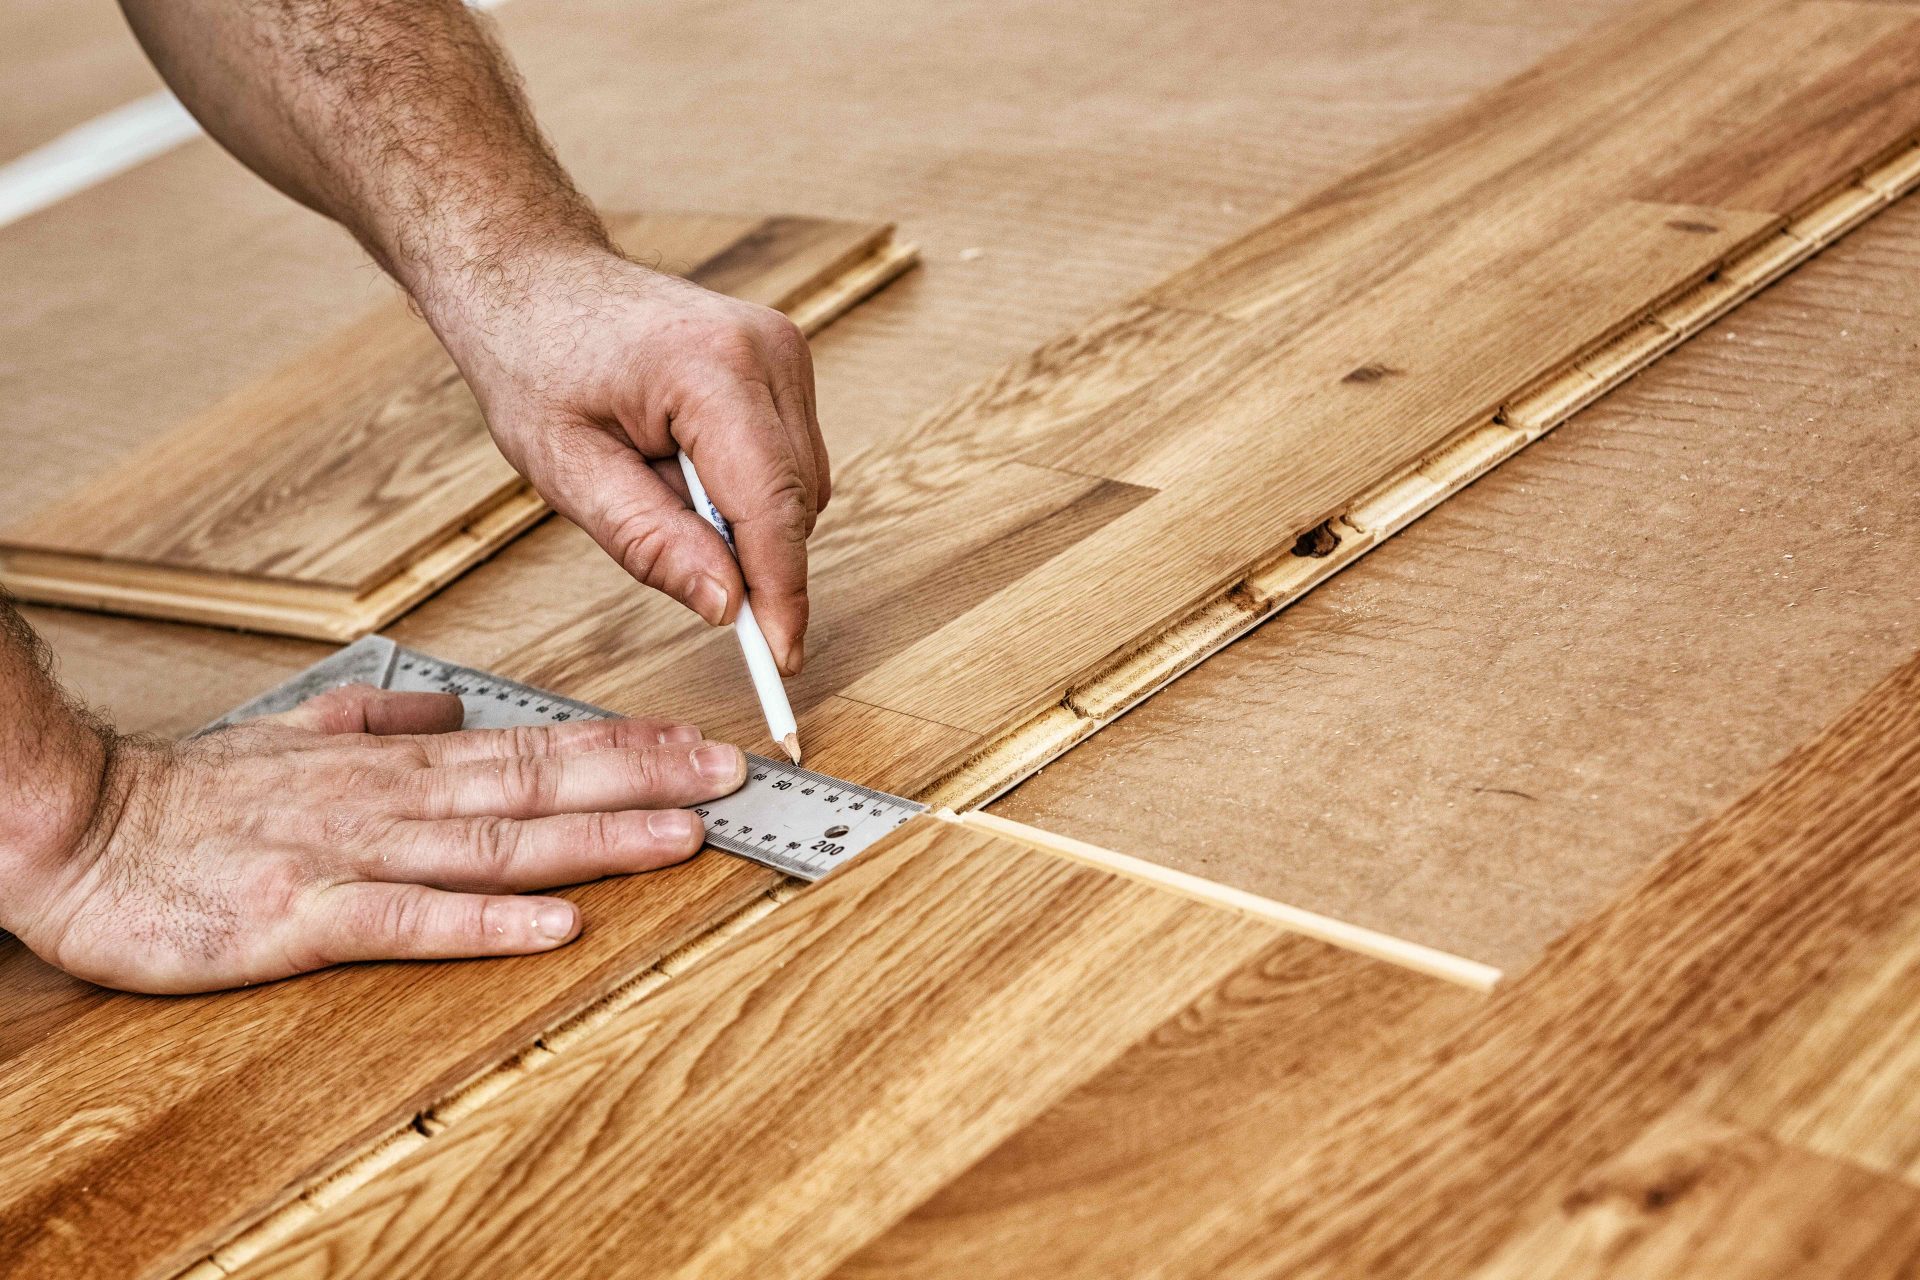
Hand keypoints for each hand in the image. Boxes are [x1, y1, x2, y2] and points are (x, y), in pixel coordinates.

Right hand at [2, 684, 745, 993]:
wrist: (73, 828)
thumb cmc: (187, 796)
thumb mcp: (292, 735)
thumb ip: (378, 720)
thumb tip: (451, 705)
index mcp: (392, 766)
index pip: (530, 747)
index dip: (623, 748)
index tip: (699, 746)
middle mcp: (390, 803)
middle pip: (535, 785)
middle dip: (641, 780)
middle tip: (730, 777)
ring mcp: (350, 857)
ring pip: (494, 844)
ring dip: (594, 839)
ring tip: (680, 836)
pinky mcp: (302, 919)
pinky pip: (410, 920)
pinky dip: (489, 922)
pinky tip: (557, 922)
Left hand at [430, 244, 828, 674]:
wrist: (532, 276)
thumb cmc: (534, 358)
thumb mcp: (567, 470)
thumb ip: (651, 542)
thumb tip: (727, 607)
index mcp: (712, 370)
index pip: (773, 508)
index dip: (781, 594)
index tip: (780, 660)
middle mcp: (768, 351)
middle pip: (796, 505)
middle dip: (746, 553)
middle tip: (661, 548)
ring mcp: (785, 350)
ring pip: (801, 489)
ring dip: (741, 518)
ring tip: (654, 479)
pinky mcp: (785, 362)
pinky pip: (792, 461)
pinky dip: (745, 488)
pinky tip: (679, 460)